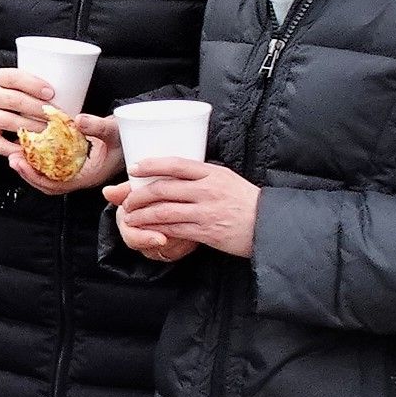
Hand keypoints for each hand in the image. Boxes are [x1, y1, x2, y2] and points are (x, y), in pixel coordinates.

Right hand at [0, 67, 56, 155]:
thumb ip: (19, 84)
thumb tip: (54, 93)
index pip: (14, 78)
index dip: (33, 84)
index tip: (51, 92)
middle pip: (16, 102)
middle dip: (40, 109)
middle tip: (58, 116)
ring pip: (11, 123)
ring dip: (34, 128)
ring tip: (51, 131)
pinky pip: (1, 145)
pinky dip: (17, 148)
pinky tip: (32, 148)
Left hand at [10, 113, 120, 195]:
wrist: (133, 137)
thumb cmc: (125, 137)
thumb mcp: (114, 130)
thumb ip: (97, 126)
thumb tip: (78, 120)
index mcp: (88, 177)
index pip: (57, 185)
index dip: (36, 177)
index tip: (22, 164)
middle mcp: (80, 178)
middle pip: (48, 184)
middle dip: (28, 173)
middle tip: (13, 159)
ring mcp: (76, 172)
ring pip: (48, 177)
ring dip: (31, 168)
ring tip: (16, 154)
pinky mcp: (74, 165)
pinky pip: (52, 168)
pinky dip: (39, 161)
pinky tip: (30, 149)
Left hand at [106, 157, 259, 259]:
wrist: (269, 224)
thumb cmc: (245, 201)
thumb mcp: (226, 179)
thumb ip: (201, 176)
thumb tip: (172, 174)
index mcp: (212, 173)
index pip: (176, 163)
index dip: (152, 165)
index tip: (134, 168)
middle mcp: (208, 190)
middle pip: (163, 189)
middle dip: (139, 195)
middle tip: (127, 199)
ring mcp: (206, 212)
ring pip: (164, 211)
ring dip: (142, 214)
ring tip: (130, 216)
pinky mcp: (206, 232)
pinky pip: (174, 230)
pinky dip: (156, 229)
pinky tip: (146, 230)